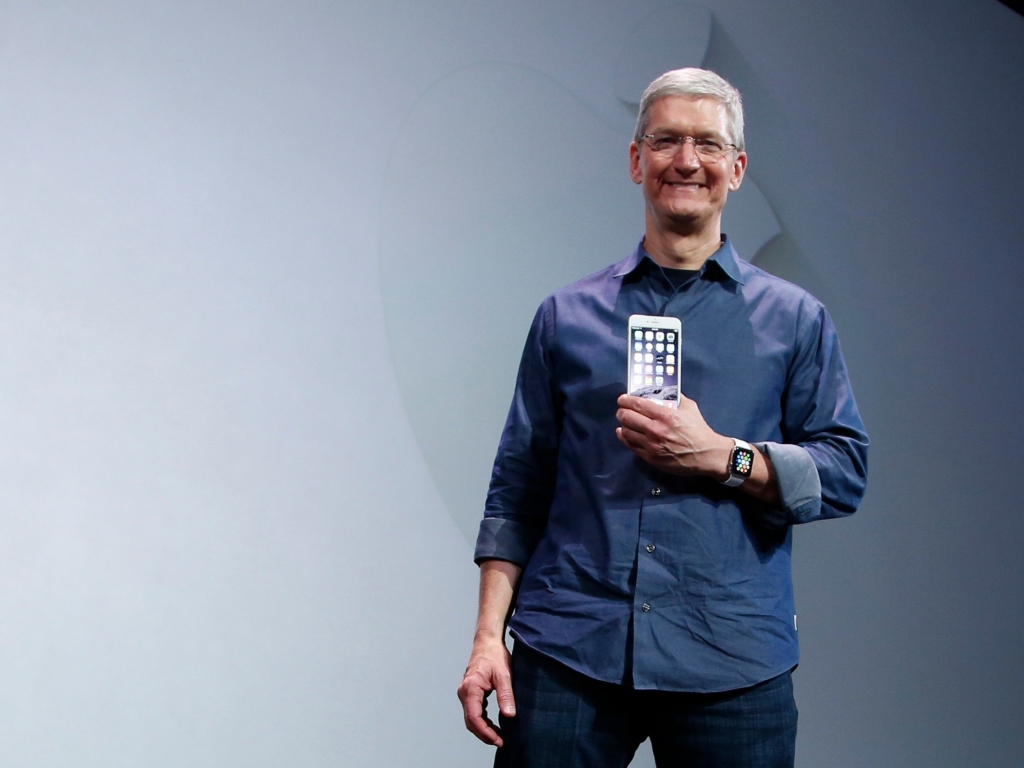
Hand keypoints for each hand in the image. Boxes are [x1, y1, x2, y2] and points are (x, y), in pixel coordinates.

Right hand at [457, 636, 515, 746]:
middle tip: (500, 742)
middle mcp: (464, 692)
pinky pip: (473, 712)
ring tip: (499, 737)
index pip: (474, 717)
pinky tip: (493, 726)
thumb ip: (506, 695)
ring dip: (483, 729)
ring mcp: (466, 693)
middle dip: (484, 734)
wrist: (487, 642)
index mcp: (471, 687)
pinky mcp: (470, 693)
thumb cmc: (494, 655)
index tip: (497, 739)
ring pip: (471, 718)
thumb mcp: (504, 675)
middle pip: (471, 721)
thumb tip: (509, 715)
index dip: (485, 732)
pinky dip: (482, 721)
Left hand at [615, 393, 731, 477]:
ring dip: (623, 425)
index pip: (638, 404)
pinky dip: (625, 438)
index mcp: (665, 415)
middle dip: (622, 412)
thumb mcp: (690, 408)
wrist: (706, 455)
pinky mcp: (651, 458)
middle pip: (628, 417)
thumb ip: (676, 397)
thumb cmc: (698, 430)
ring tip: (624, 422)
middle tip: (622, 410)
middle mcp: (655, 429)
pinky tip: (624, 433)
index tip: (622, 399)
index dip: (626, 400)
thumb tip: (664, 390)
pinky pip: (631, 446)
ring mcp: (651, 445)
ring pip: (627, 432)